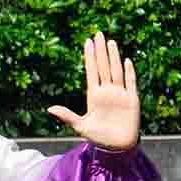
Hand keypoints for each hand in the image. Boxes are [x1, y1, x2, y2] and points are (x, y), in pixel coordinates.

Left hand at [48, 33, 143, 151]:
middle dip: (101, 50)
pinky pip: (130, 83)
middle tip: (98, 33)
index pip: (91, 71)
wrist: (117, 147)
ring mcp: (120, 94)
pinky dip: (129, 72)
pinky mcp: (132, 100)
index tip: (87, 42)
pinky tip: (126, 60)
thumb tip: (49, 108)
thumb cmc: (99, 137)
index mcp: (94, 95)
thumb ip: (67, 116)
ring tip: (110, 42)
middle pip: (104, 66)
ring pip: (116, 71)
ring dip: (114, 56)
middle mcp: (107, 91)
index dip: (90, 56)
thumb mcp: (80, 126)